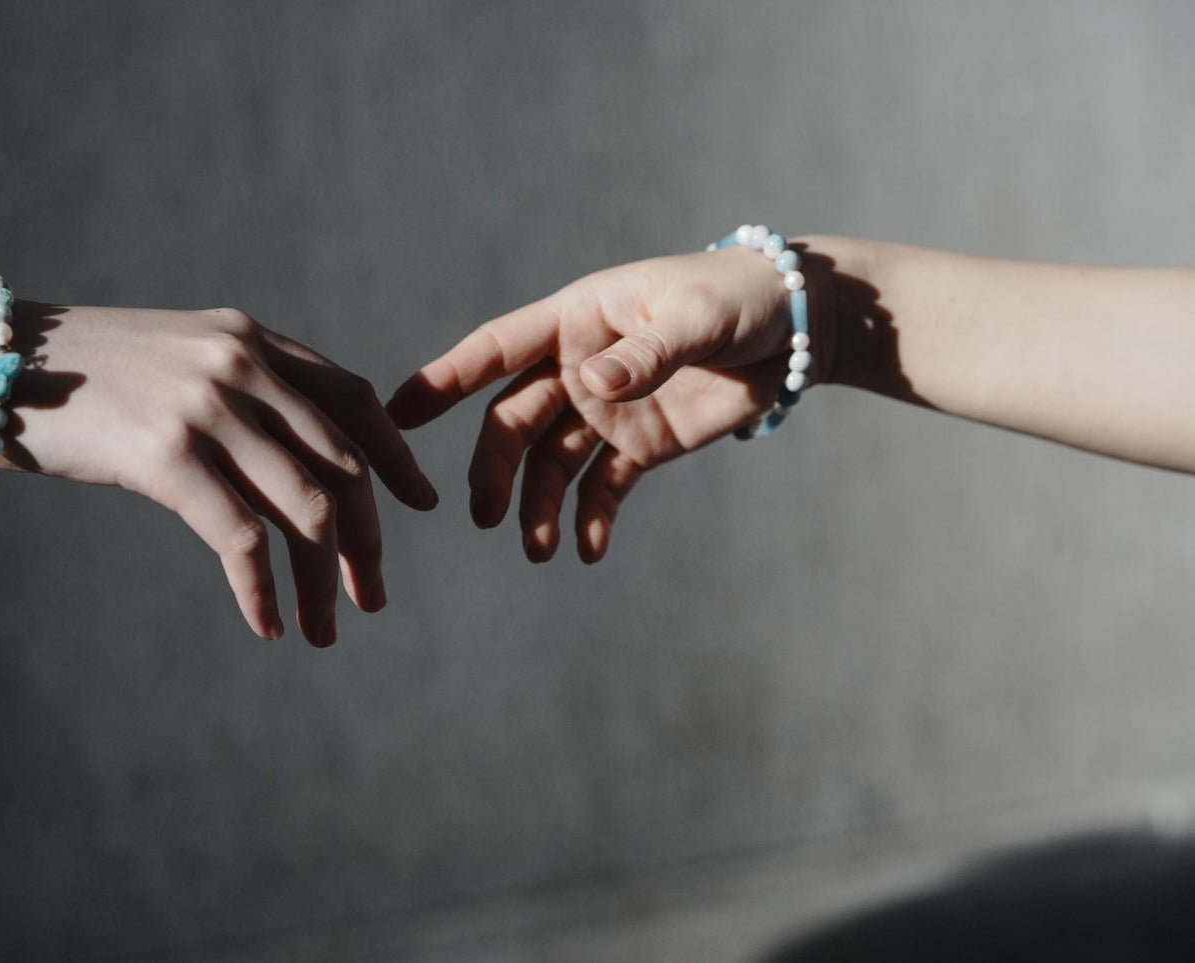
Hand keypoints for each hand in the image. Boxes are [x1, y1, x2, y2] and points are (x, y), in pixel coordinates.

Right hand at [0, 298, 438, 645]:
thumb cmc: (80, 373)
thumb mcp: (179, 360)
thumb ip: (241, 391)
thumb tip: (295, 464)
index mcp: (254, 340)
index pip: (356, 400)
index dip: (396, 457)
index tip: (421, 504)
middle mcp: (244, 365)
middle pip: (343, 465)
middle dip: (367, 541)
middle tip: (371, 597)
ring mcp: (209, 406)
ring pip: (306, 509)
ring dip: (324, 581)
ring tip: (324, 630)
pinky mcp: (167, 453)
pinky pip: (243, 538)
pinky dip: (263, 591)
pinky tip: (266, 623)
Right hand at [388, 246, 826, 562]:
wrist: (797, 328)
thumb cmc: (738, 298)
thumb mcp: (695, 318)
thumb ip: (646, 353)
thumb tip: (592, 383)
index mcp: (577, 320)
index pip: (497, 349)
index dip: (446, 379)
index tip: (397, 412)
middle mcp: (577, 367)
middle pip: (515, 421)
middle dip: (495, 468)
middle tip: (487, 515)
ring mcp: (604, 410)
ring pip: (549, 464)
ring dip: (538, 507)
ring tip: (538, 551)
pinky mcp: (638, 446)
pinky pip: (601, 489)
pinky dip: (591, 521)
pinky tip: (589, 550)